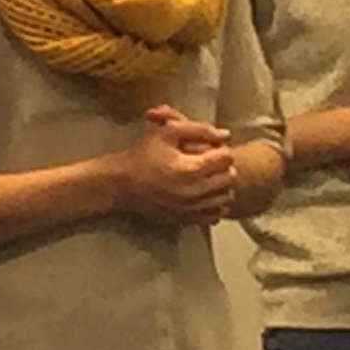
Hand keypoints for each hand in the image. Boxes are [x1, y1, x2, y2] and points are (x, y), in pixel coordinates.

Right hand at [105, 107, 236, 224]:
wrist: (119, 184)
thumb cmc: (141, 156)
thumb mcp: (167, 133)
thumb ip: (199, 129)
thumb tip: (224, 135)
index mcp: (193, 169)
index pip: (226, 158)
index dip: (220, 149)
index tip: (208, 148)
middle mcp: (196, 192)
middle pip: (230, 178)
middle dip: (223, 167)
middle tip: (210, 160)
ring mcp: (192, 209)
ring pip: (225, 198)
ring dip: (222, 186)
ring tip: (209, 177)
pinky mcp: (186, 220)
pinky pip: (214, 215)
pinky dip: (214, 205)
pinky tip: (204, 195)